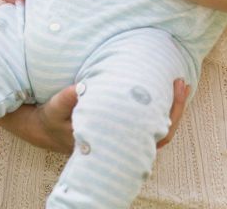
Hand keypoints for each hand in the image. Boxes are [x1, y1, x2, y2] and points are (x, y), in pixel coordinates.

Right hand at [0, 80, 190, 152]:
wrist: (45, 130)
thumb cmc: (53, 120)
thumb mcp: (55, 109)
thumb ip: (67, 100)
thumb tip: (80, 89)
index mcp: (113, 143)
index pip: (153, 137)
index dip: (169, 115)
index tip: (173, 88)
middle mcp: (123, 145)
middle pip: (163, 134)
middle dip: (177, 109)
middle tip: (181, 81)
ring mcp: (124, 139)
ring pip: (158, 130)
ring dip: (170, 108)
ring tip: (178, 83)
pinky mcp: (121, 131)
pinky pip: (148, 123)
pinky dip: (158, 108)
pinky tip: (162, 88)